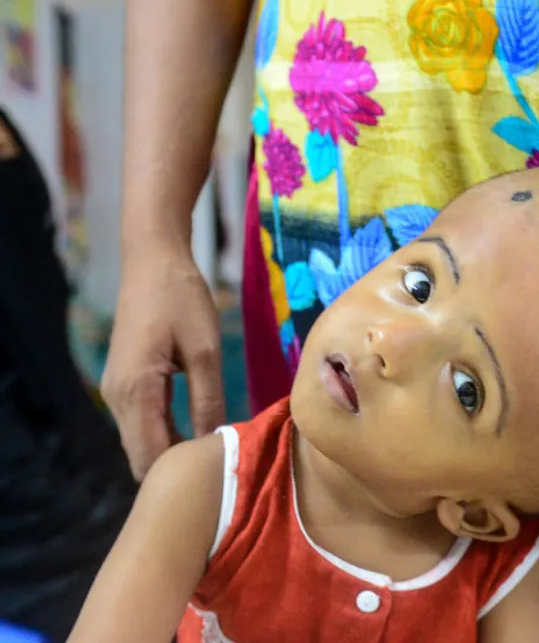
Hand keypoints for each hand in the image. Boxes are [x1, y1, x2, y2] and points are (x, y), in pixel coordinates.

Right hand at [103, 245, 223, 478]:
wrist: (152, 262)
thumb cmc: (181, 299)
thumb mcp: (204, 349)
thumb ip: (208, 398)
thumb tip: (215, 441)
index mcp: (135, 391)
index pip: (149, 456)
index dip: (181, 473)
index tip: (218, 476)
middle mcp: (117, 398)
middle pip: (142, 455)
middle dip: (176, 468)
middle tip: (221, 469)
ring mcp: (117, 392)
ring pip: (142, 440)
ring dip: (172, 450)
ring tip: (215, 454)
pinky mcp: (125, 383)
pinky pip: (143, 422)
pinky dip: (166, 432)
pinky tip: (199, 432)